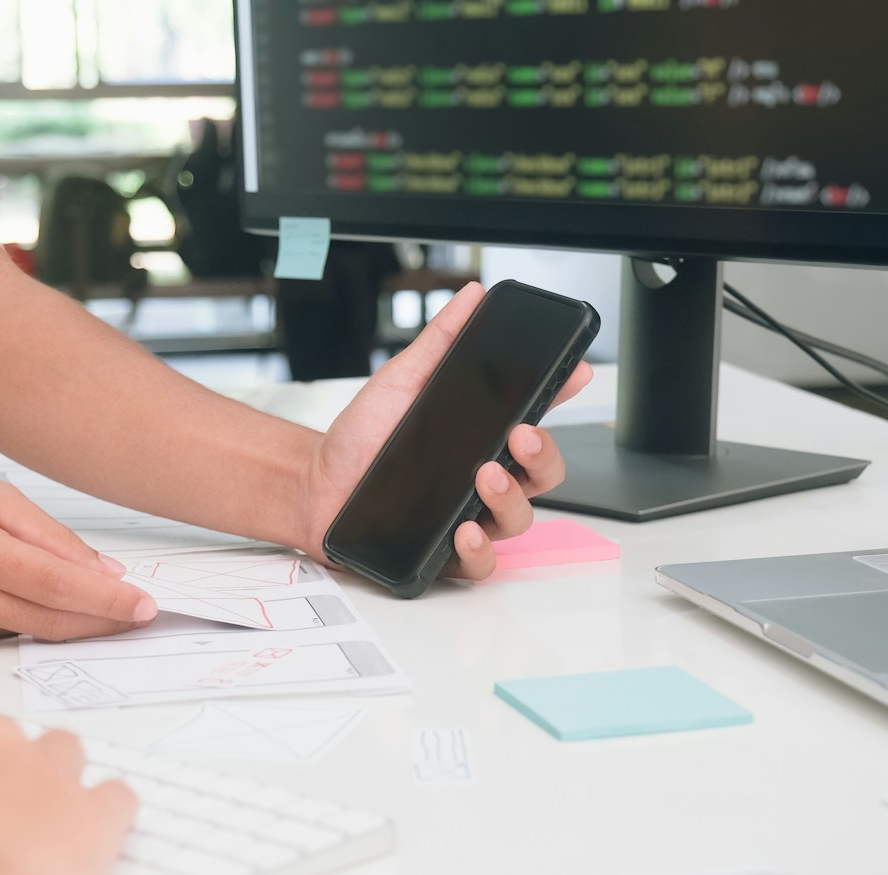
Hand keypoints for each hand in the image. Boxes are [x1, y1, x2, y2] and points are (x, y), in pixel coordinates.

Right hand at [0, 455, 159, 640]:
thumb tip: (104, 573)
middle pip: (46, 620)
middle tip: (138, 617)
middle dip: (100, 621)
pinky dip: (21, 622)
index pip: (58, 584)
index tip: (144, 607)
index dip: (108, 602)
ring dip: (67, 625)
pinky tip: (36, 607)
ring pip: (22, 633)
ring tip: (103, 614)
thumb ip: (48, 537)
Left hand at [299, 281, 591, 579]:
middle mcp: (482, 480)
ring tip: (485, 476)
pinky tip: (465, 530)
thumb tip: (472, 298)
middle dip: (544, 455)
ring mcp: (468, 517)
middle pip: (541, 475)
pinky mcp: (443, 553)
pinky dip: (480, 550)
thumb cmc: (362, 438)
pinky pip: (481, 563)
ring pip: (519, 519)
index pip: (535, 417)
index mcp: (480, 437)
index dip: (561, 396)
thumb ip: (440, 342)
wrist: (314, 484)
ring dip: (512, 498)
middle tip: (521, 435)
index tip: (573, 373)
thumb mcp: (402, 382)